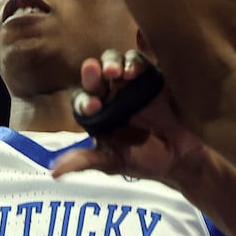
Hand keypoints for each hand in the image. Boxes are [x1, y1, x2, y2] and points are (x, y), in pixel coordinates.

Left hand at [52, 49, 213, 185]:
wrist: (183, 158)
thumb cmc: (146, 160)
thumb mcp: (113, 162)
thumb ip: (85, 161)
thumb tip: (53, 173)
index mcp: (99, 114)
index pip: (84, 101)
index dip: (85, 101)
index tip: (93, 107)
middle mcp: (111, 95)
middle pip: (96, 77)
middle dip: (93, 74)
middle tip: (94, 71)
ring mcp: (132, 84)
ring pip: (115, 63)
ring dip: (112, 62)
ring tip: (115, 72)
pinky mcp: (152, 77)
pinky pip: (140, 63)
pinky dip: (135, 62)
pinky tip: (133, 71)